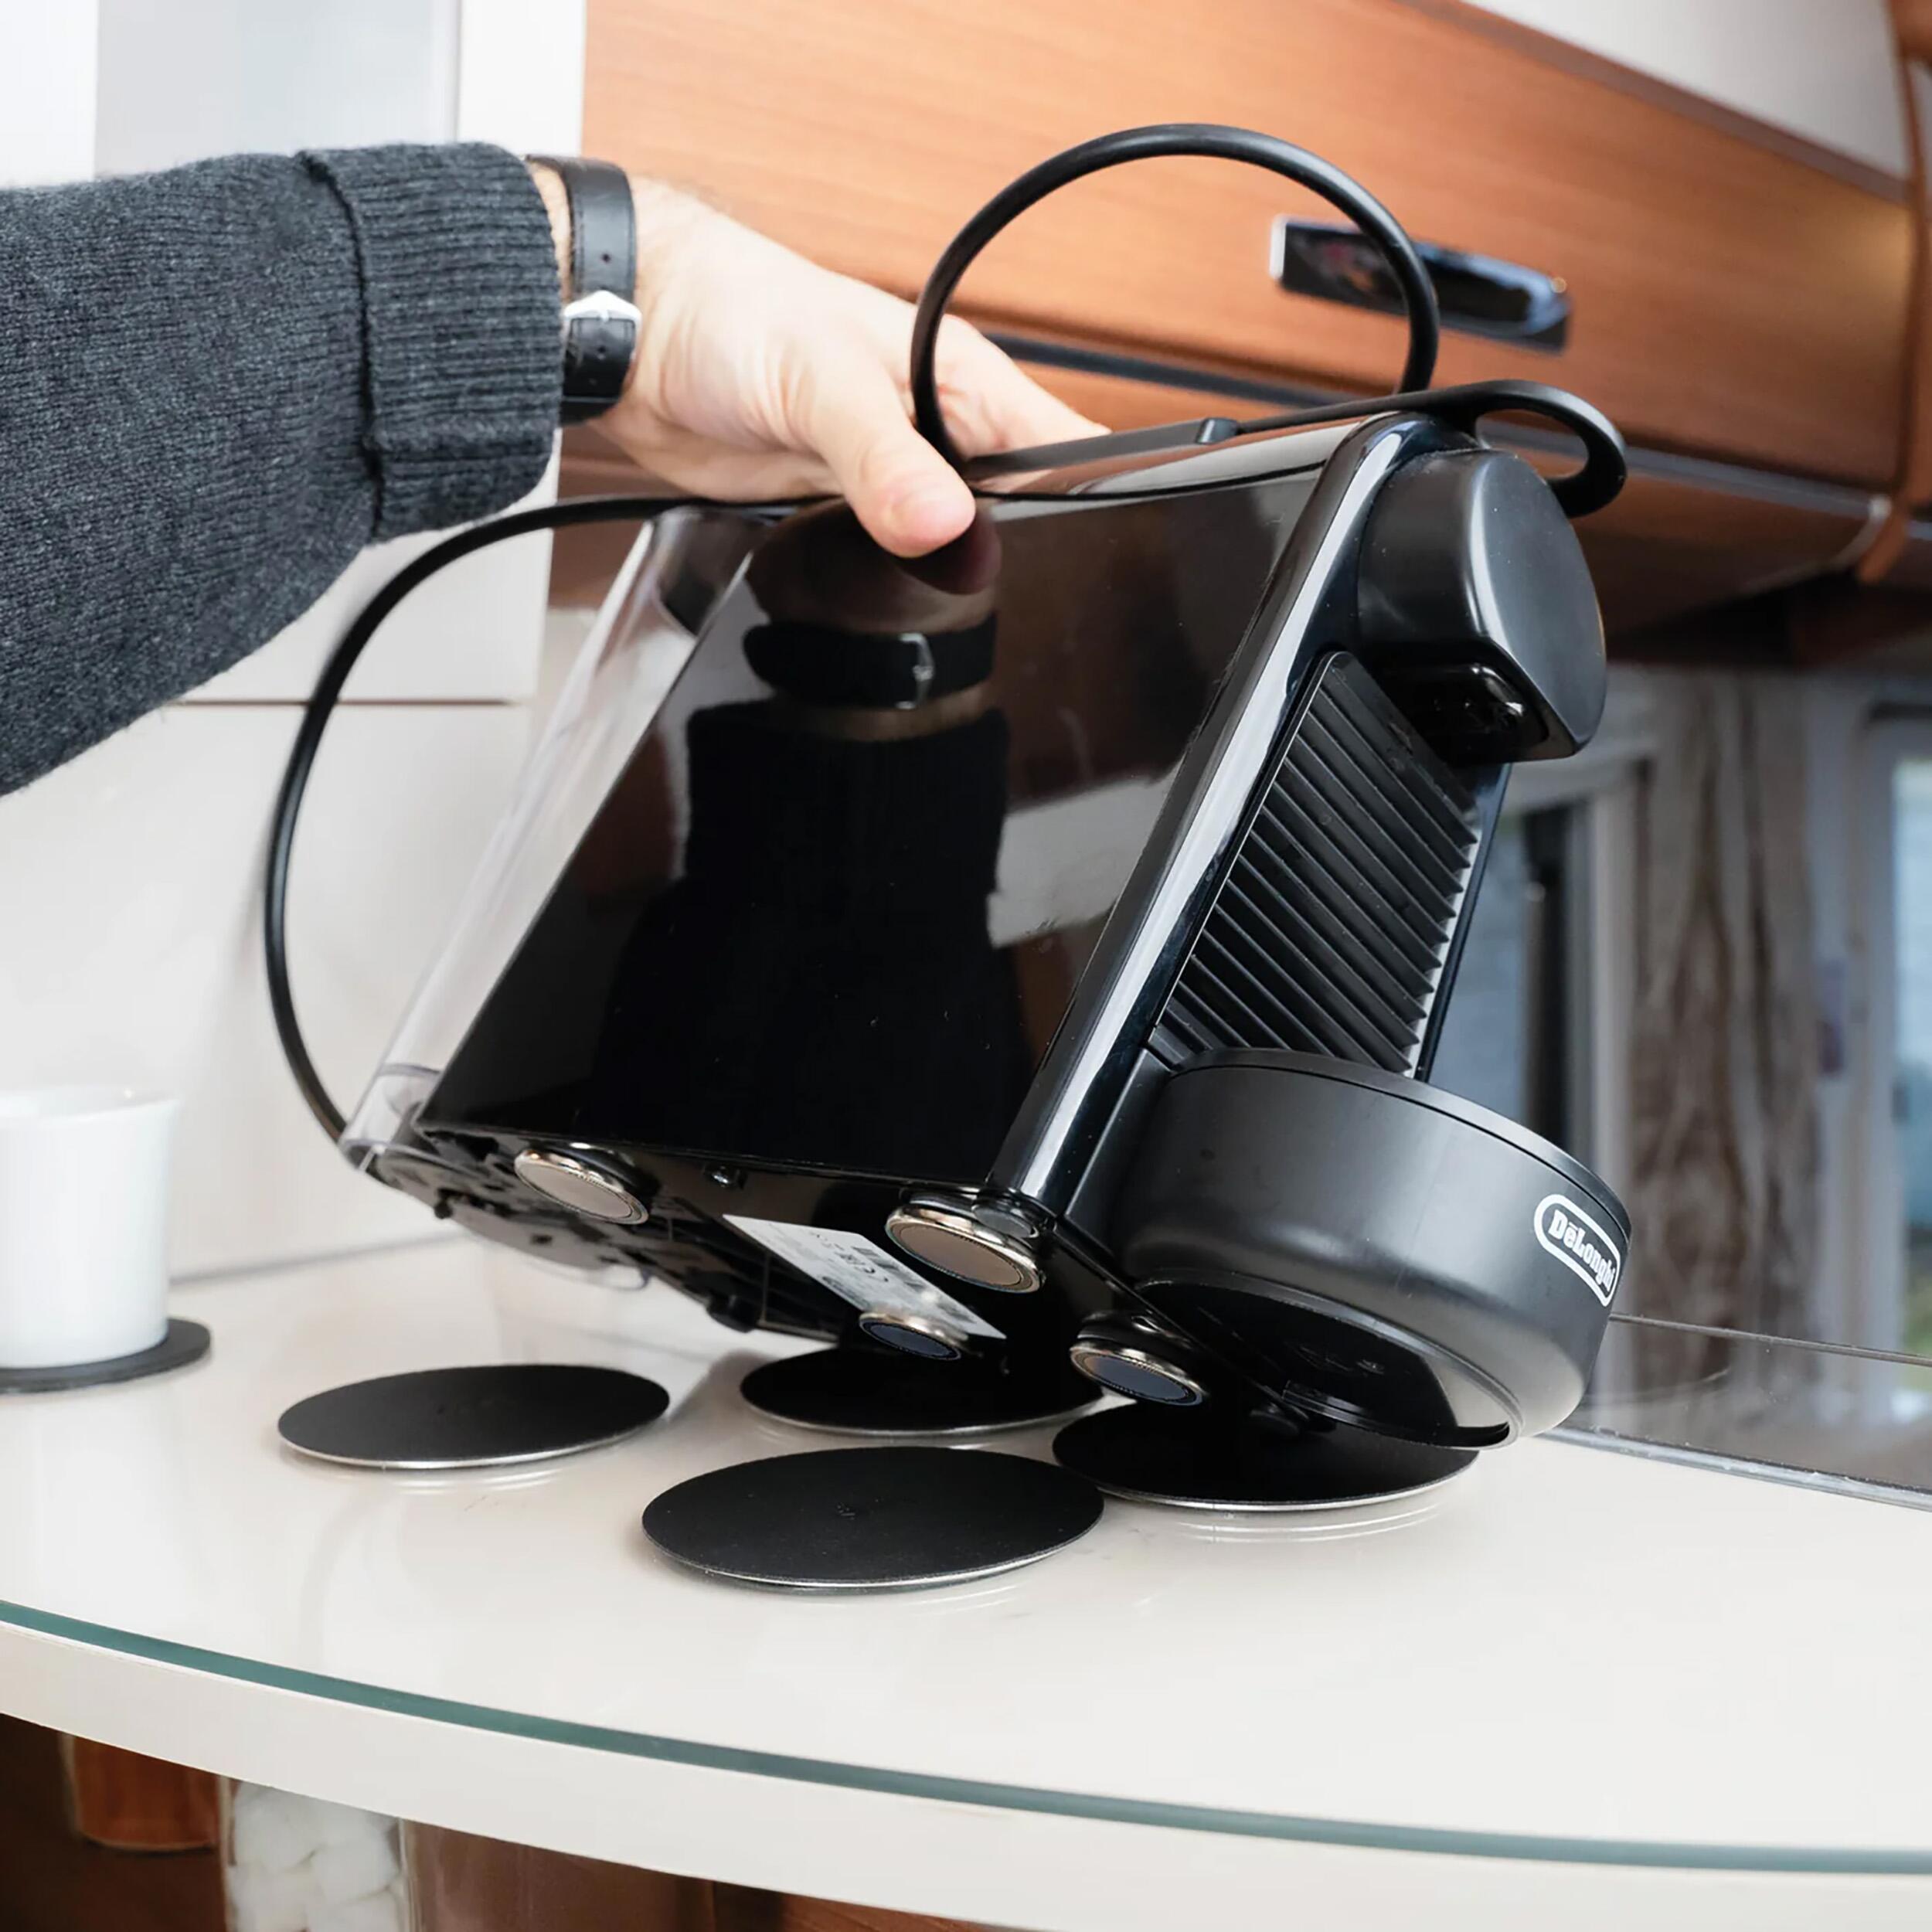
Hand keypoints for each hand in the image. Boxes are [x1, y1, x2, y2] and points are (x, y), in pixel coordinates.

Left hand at [534, 168, 1102, 555]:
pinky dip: (898, 583)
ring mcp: (895, 477)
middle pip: (1021, 509)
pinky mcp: (848, 514)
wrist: (639, 340)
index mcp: (961, 381)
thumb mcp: (820, 383)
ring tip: (954, 611)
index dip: (1095, 500)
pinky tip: (894, 602)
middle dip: (1024, 556)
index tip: (1095, 558)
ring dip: (954, 577)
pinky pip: (896, 562)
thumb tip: (942, 520)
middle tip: (1018, 603)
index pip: (1063, 446)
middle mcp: (939, 431)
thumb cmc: (732, 313)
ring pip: (957, 544)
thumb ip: (882, 457)